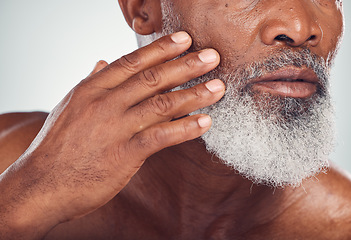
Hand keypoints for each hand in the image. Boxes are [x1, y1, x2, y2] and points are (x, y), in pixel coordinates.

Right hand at [0, 31, 224, 237]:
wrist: (41, 184)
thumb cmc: (57, 145)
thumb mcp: (69, 106)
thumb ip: (92, 83)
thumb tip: (103, 63)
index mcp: (92, 89)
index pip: (132, 62)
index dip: (161, 49)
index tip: (185, 39)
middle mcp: (105, 103)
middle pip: (153, 78)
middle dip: (185, 65)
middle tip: (212, 56)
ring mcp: (114, 128)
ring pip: (161, 104)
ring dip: (194, 94)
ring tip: (218, 87)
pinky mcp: (124, 154)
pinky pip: (160, 137)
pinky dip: (185, 129)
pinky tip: (205, 122)